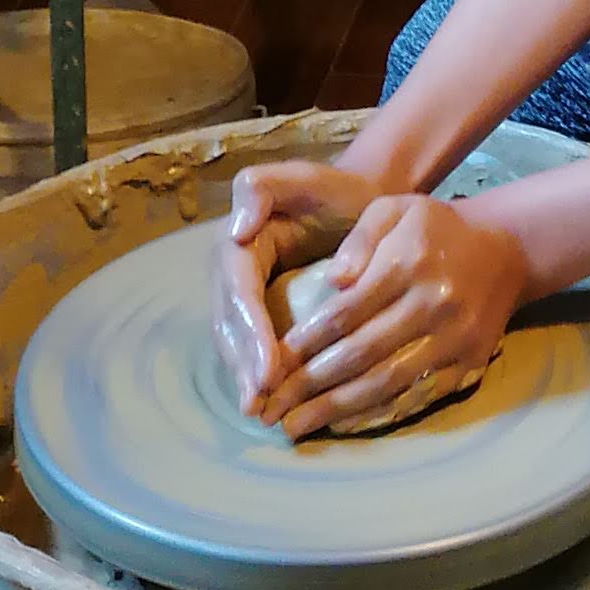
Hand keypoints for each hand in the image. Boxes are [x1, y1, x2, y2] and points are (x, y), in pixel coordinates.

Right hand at [212, 159, 371, 414]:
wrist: (358, 203)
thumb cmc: (337, 192)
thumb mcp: (305, 178)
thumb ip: (263, 189)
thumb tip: (235, 230)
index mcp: (237, 242)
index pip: (238, 292)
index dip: (250, 332)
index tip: (268, 369)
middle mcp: (231, 272)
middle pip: (230, 325)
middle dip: (244, 366)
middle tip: (261, 404)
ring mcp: (242, 294)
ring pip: (236, 342)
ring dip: (247, 378)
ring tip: (263, 412)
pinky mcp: (259, 313)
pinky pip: (252, 347)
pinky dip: (259, 376)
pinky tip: (273, 403)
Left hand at [258, 192, 528, 440]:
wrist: (504, 250)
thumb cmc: (435, 229)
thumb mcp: (394, 210)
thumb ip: (358, 239)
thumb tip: (333, 282)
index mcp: (409, 264)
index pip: (345, 313)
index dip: (305, 343)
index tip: (273, 364)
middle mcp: (432, 305)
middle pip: (360, 354)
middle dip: (310, 385)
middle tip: (271, 408)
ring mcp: (454, 339)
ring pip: (386, 383)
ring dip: (337, 410)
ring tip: (297, 426)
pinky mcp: (468, 364)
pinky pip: (417, 397)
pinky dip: (378, 415)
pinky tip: (344, 424)